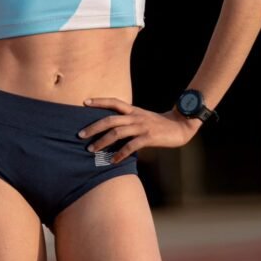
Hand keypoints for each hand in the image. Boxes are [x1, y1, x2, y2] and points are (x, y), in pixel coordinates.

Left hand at [78, 97, 200, 163]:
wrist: (181, 126)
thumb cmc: (158, 124)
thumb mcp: (142, 118)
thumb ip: (128, 120)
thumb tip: (110, 129)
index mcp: (133, 110)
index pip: (113, 102)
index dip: (99, 101)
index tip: (84, 102)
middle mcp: (135, 116)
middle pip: (110, 119)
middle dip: (93, 127)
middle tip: (79, 135)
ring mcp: (142, 126)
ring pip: (117, 132)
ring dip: (102, 141)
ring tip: (91, 149)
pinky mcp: (149, 137)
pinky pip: (131, 146)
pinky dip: (120, 153)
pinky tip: (112, 160)